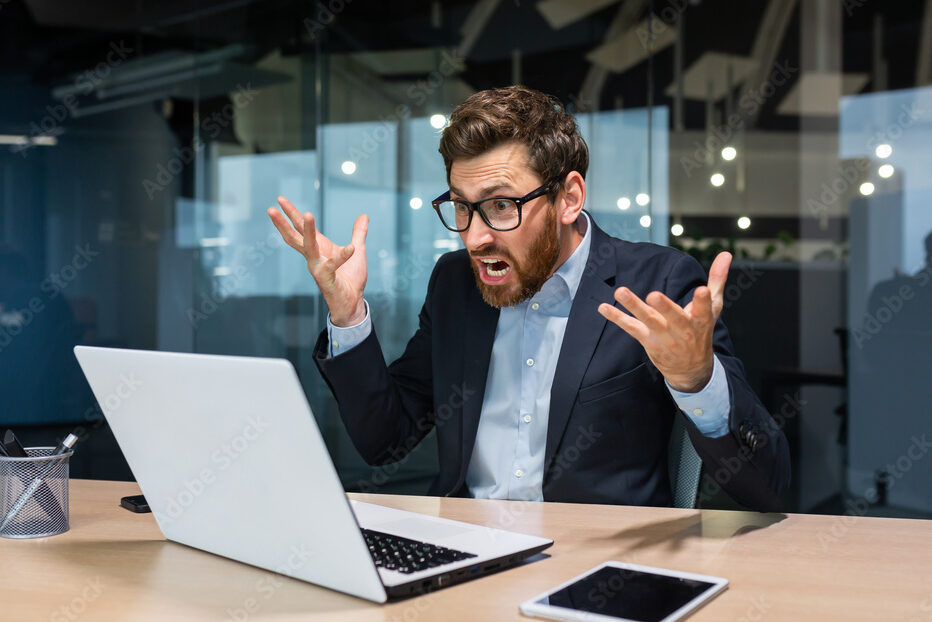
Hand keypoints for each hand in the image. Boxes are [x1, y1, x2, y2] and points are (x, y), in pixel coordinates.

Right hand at [268, 196, 368, 326]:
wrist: (352, 303)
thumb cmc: (350, 278)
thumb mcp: (358, 250)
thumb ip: (358, 233)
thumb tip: (364, 216)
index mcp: (318, 248)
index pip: (300, 228)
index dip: (291, 213)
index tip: (280, 199)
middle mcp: (313, 256)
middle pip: (293, 236)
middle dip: (282, 222)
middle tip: (271, 208)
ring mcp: (317, 267)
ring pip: (309, 246)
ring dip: (308, 230)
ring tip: (308, 214)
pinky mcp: (326, 278)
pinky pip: (333, 264)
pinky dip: (342, 256)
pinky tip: (351, 248)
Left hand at [598, 252, 732, 392]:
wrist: (691, 369)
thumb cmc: (701, 331)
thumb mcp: (714, 307)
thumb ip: (717, 279)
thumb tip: (726, 254)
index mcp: (702, 320)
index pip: (705, 309)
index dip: (703, 301)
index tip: (702, 290)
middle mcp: (683, 330)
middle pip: (674, 317)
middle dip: (664, 307)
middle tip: (653, 295)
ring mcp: (664, 336)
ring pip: (648, 320)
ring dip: (633, 306)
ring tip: (620, 291)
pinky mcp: (648, 341)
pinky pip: (631, 328)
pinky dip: (617, 317)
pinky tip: (603, 308)